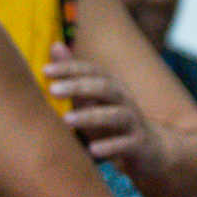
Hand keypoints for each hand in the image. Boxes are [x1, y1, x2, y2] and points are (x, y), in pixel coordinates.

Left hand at [44, 42, 163, 174]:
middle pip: (104, 88)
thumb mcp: (93, 99)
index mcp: (112, 86)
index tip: (45, 71)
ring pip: (115, 115)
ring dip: (91, 116)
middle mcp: (124, 100)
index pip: (92, 71)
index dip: (71, 69)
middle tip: (52, 91)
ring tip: (66, 120)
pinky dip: (110, 147)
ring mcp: (134, 122)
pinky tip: (92, 151)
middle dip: (79, 87)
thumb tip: (55, 45)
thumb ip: (75, 77)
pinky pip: (126, 144)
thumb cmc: (111, 123)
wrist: (151, 150)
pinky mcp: (139, 144)